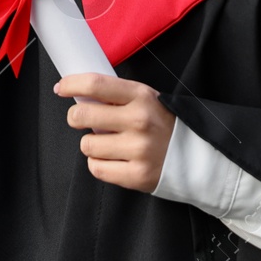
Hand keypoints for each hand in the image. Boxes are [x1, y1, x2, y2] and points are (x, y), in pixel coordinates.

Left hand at [55, 73, 174, 192]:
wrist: (199, 158)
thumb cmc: (165, 125)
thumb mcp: (148, 99)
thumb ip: (118, 95)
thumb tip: (80, 93)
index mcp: (141, 96)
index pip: (95, 84)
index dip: (71, 84)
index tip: (61, 88)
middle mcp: (139, 121)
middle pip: (82, 115)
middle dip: (75, 117)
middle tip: (81, 119)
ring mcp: (138, 150)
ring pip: (87, 145)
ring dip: (90, 144)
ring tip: (107, 142)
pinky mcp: (137, 175)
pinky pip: (96, 168)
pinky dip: (98, 163)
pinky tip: (112, 158)